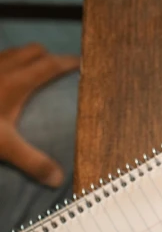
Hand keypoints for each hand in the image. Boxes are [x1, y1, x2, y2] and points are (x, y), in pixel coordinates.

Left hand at [0, 44, 79, 187]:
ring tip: (33, 77)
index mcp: (17, 81)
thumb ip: (32, 162)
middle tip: (59, 73)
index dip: (69, 63)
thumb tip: (58, 179)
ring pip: (13, 54)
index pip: (51, 65)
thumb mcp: (4, 146)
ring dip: (27, 60)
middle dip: (49, 58)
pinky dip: (6, 67)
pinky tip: (1, 86)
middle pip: (33, 52)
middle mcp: (2, 66)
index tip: (83, 65)